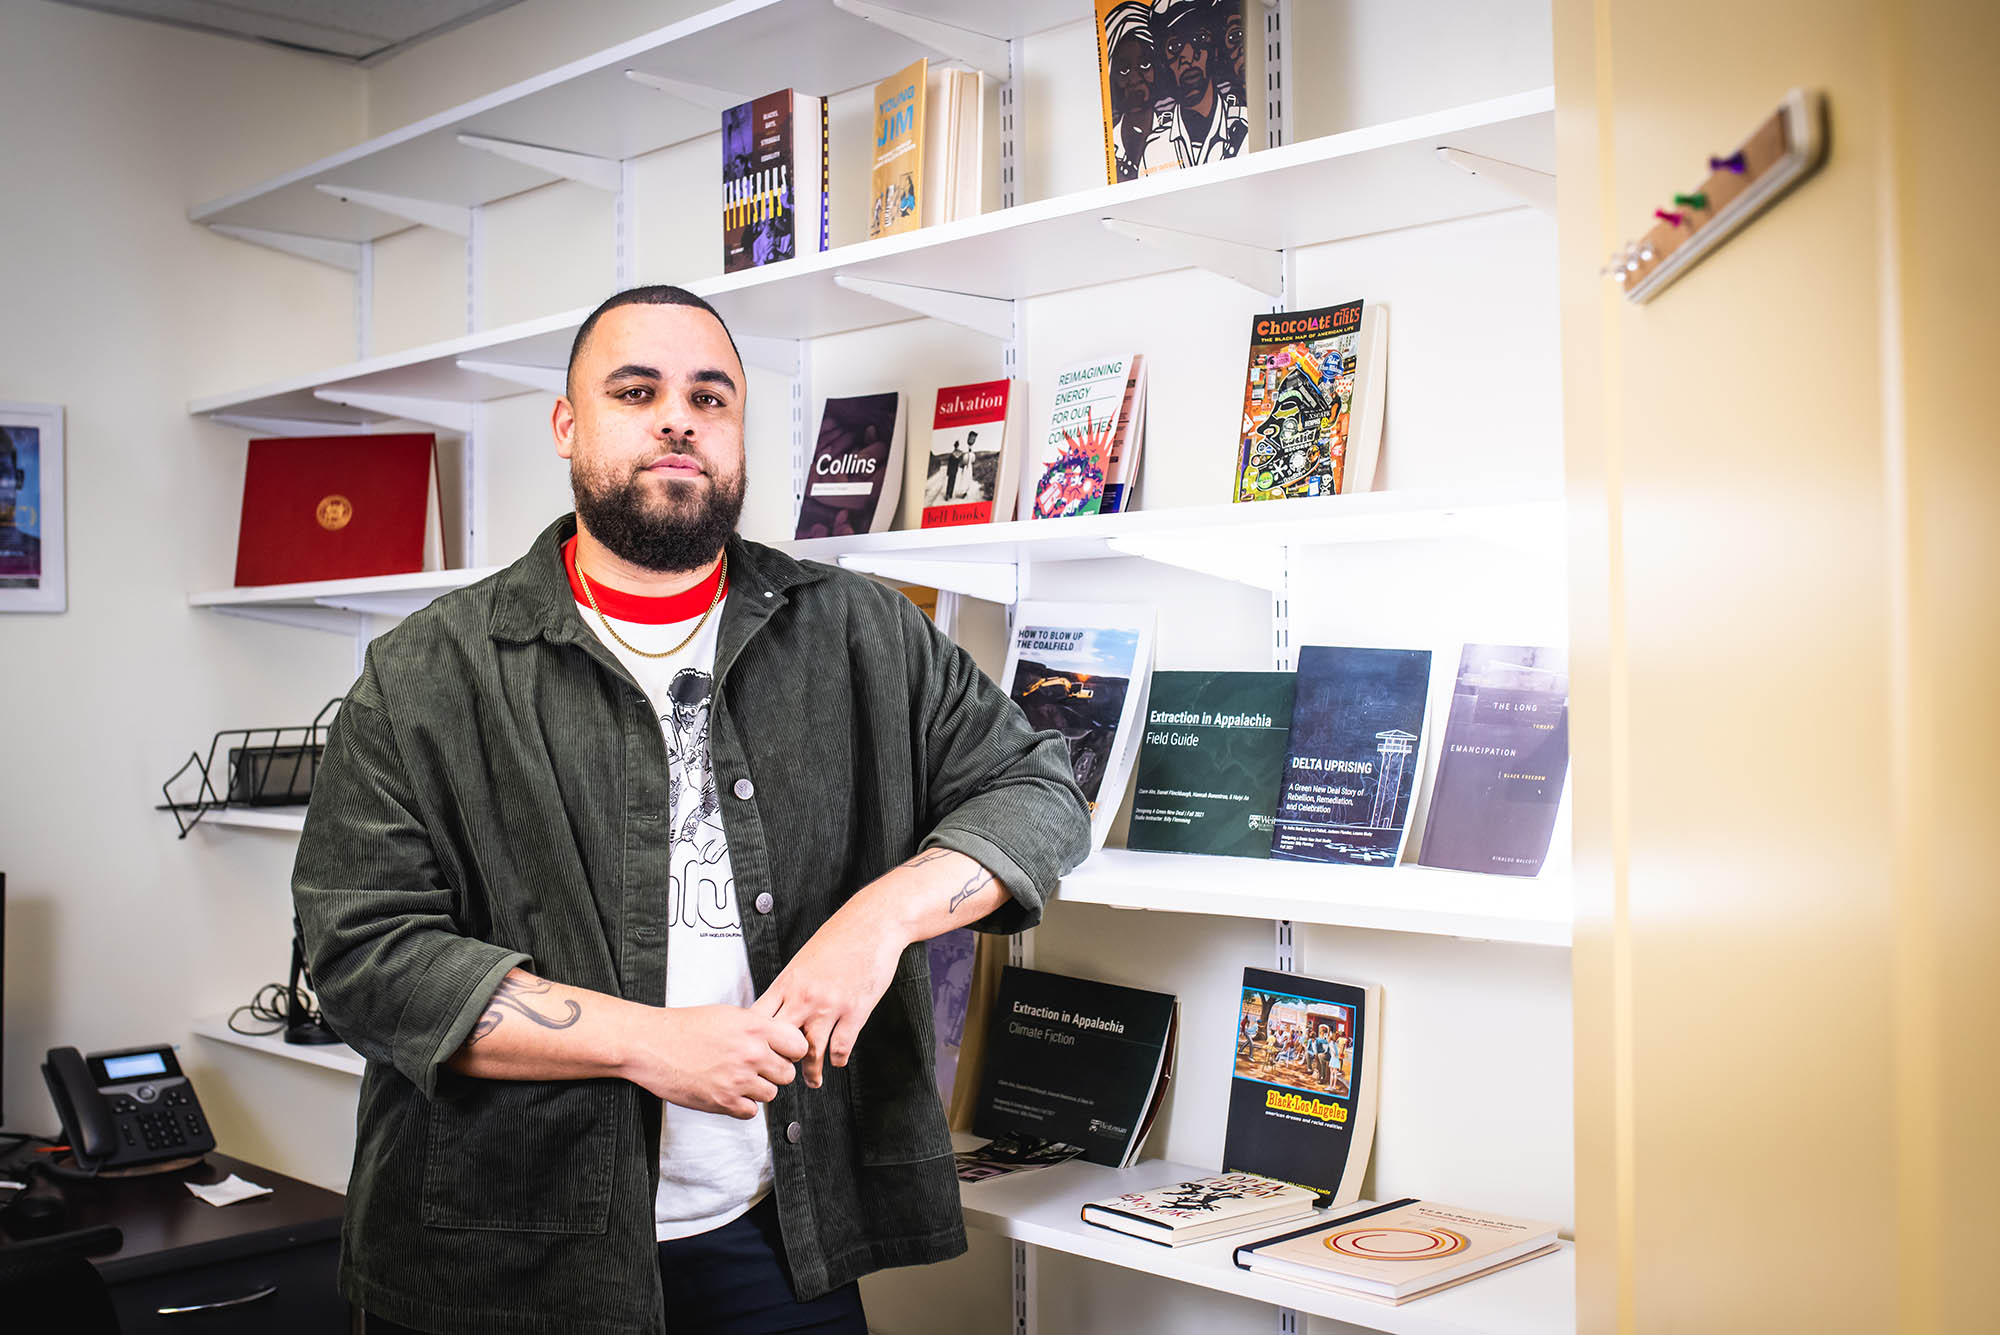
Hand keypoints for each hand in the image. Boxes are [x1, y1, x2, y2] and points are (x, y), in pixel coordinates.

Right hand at [627, 1005, 807, 1119]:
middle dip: (774, 1072)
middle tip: (757, 1068)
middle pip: (787, 1074)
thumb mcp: (729, 1015)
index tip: (782, 1053)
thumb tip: (779, 1041)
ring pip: (770, 1094)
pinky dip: (742, 1105)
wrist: (652, 1044)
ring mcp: (738, 1079)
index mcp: (755, 1027)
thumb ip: (757, 1028)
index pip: (798, 1046)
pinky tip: (729, 1091)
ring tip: (738, 1078)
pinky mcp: (723, 1102)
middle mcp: (750, 1054)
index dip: (791, 1051)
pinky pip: (751, 1112)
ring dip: (758, 1089)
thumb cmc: (685, 1027)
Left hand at [755, 907, 907, 1088]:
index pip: (759, 1019)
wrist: (872, 924)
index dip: (754, 1039)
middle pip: (779, 1042)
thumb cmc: (839, 938)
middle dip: (778, 1061)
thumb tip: (777, 1008)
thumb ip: (790, 986)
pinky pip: (841, 1048)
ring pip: (811, 1053)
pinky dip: (837, 1059)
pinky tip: (836, 1061)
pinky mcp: (855, 1012)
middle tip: (780, 1073)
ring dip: (811, 1072)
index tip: (756, 1051)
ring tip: (811, 1080)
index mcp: (788, 983)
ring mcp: (830, 1007)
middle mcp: (804, 997)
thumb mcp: (803, 959)